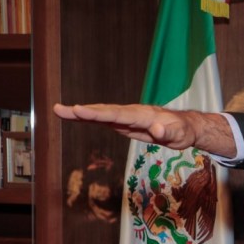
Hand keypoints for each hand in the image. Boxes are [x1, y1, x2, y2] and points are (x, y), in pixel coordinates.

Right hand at [53, 103, 236, 156]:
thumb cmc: (183, 131)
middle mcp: (131, 113)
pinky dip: (89, 118)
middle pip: (104, 111)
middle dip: (82, 111)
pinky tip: (75, 117)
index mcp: (143, 115)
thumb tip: (157, 130)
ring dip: (80, 113)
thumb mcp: (179, 134)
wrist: (185, 127)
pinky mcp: (125, 124)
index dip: (98, 113)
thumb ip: (168, 132)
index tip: (80, 110)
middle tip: (59, 109)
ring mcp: (126, 117)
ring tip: (58, 110)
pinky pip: (104, 120)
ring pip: (101, 114)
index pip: (117, 114)